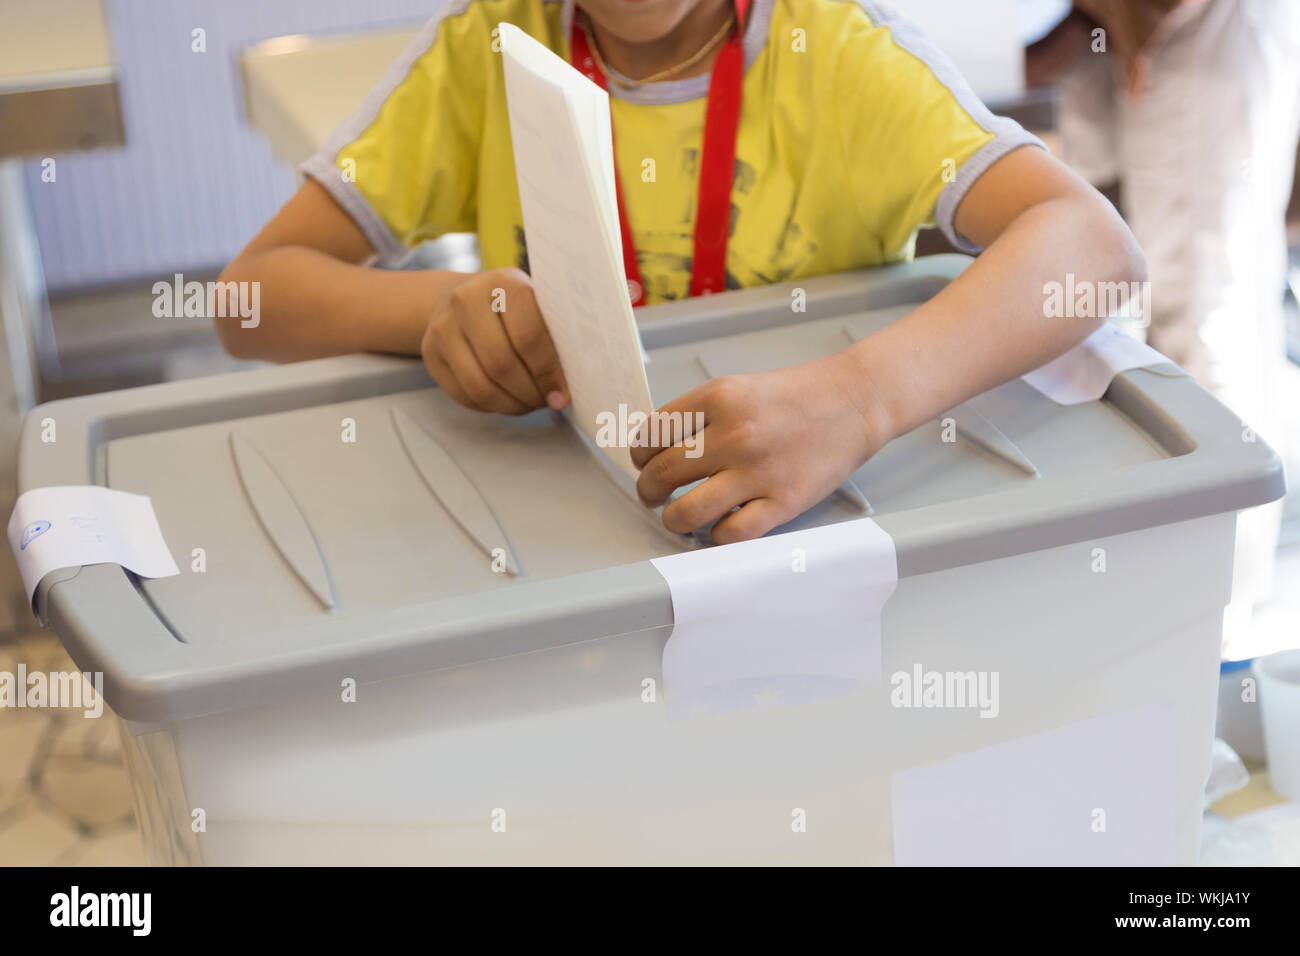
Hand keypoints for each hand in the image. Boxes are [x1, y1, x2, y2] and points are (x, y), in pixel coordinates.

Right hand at [421, 267, 568, 413]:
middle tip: (547, 401)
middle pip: (501, 365)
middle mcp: (466, 300)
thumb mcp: (537, 305)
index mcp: (503, 283)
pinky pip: (464, 395)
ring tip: (530, 403)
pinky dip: (491, 406)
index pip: (528, 337)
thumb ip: (555, 335)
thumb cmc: (515, 308)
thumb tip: (570, 385)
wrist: (464, 297)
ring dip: (511, 405)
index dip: (548, 372)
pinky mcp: (431, 353)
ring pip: (480, 386)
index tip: (562, 392)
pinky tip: (507, 400)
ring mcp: (442, 327)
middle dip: (530, 392)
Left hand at [630, 351, 886, 543]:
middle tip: (653, 494)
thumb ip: (699, 415)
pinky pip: (730, 534)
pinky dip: (715, 536)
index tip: (643, 462)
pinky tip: (717, 526)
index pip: (651, 435)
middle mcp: (734, 434)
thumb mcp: (738, 388)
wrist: (855, 402)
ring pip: (686, 513)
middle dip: (648, 490)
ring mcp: (759, 471)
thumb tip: (658, 450)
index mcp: (718, 398)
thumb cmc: (798, 395)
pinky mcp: (783, 501)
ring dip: (672, 520)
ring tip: (676, 517)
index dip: (639, 455)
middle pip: (661, 474)